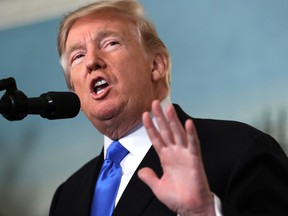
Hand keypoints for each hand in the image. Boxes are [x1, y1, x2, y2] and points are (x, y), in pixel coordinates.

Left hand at [138, 100, 214, 215]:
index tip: (144, 115)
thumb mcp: (158, 187)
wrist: (190, 207)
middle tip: (155, 103)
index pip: (156, 138)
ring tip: (168, 107)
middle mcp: (175, 152)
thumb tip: (141, 171)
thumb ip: (149, 177)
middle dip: (160, 117)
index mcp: (166, 157)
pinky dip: (191, 134)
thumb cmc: (177, 198)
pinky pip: (193, 144)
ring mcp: (185, 154)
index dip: (150, 126)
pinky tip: (188, 123)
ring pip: (178, 133)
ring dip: (173, 120)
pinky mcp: (195, 159)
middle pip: (166, 131)